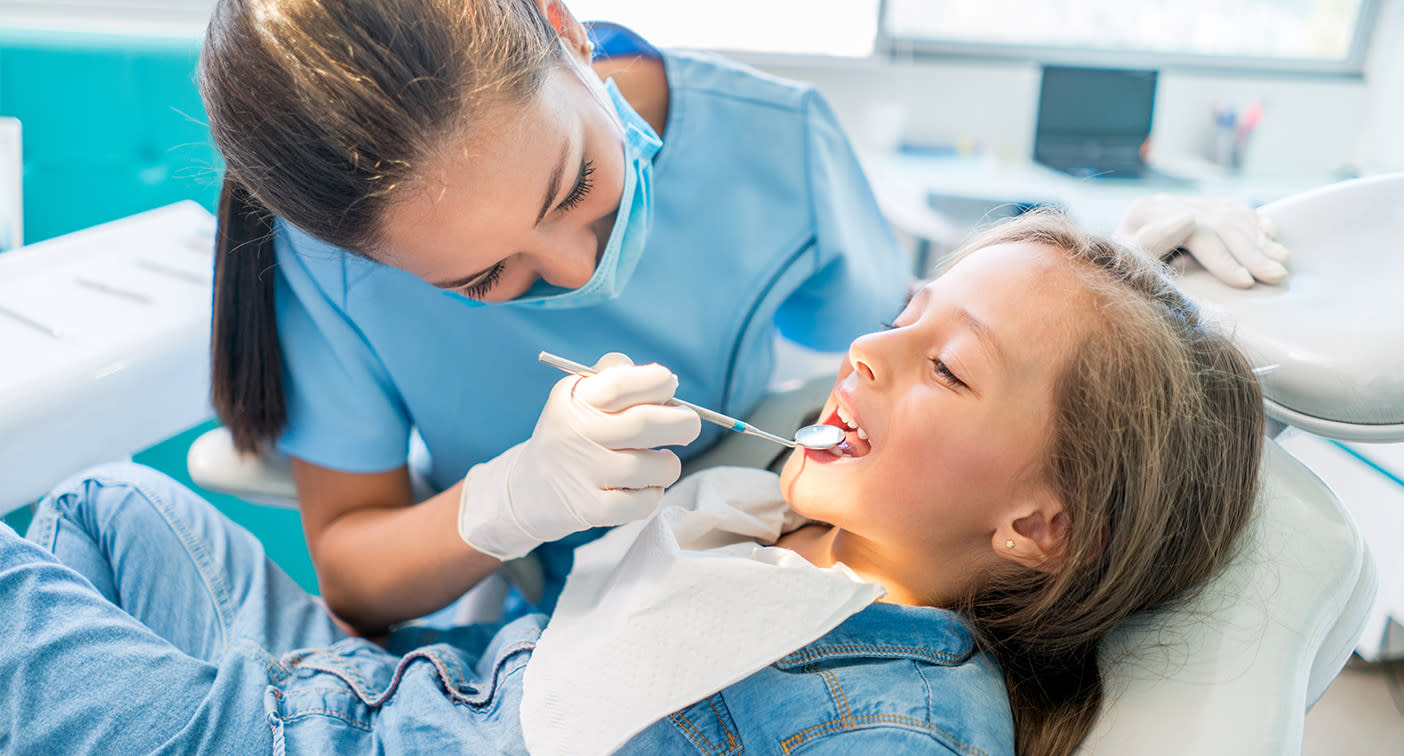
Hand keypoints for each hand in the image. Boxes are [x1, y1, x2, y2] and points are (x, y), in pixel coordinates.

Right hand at [457, 353, 701, 559]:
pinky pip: (645, 501)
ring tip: (658, 462)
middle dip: (683, 423)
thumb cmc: (571, 434)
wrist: (529, 490)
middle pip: (646, 424)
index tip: (668, 386)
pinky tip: (642, 486)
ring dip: (668, 464)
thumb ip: (613, 376)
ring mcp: (583, 473)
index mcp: (574, 400)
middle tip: (689, 425)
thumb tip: (665, 380)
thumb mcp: (578, 397)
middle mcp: (576, 434)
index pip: (621, 383)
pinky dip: (653, 493)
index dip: (656, 382)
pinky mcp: (591, 509)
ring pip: (654, 467)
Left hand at [1115, 194, 1289, 287]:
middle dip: (1251, 253)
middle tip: (1277, 278)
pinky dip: (1255, 222)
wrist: (1113, 276)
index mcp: (1143, 213)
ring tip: (1281, 263)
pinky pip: (1233, 208)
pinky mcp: (1195, 207)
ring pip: (1231, 214)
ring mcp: (1181, 201)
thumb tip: (1187, 218)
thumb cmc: (1119, 280)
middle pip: (1218, 222)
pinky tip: (1272, 236)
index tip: (1245, 283)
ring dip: (1259, 239)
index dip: (1223, 258)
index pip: (1195, 231)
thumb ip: (1149, 246)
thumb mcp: (1127, 268)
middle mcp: (1163, 202)